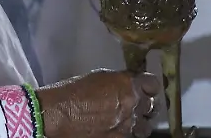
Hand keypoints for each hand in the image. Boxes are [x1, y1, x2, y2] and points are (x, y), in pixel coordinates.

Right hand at [37, 70, 161, 137]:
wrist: (57, 114)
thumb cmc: (73, 91)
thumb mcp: (100, 78)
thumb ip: (119, 82)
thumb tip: (128, 85)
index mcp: (128, 85)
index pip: (153, 84)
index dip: (149, 86)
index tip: (144, 87)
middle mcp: (132, 105)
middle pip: (151, 106)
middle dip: (144, 105)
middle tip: (136, 105)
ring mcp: (127, 126)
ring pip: (145, 127)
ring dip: (139, 123)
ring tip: (129, 122)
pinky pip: (131, 137)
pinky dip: (126, 134)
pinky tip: (116, 130)